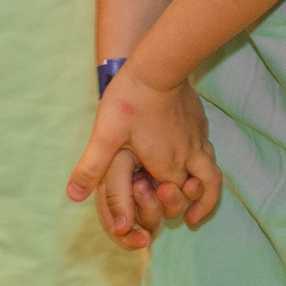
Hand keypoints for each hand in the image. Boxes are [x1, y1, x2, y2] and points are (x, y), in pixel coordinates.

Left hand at [66, 64, 222, 231]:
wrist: (161, 64)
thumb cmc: (131, 99)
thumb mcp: (106, 135)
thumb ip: (91, 167)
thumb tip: (73, 195)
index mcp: (168, 163)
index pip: (180, 197)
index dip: (177, 209)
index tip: (182, 222)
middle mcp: (189, 153)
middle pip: (208, 186)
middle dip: (205, 205)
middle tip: (194, 218)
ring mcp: (198, 135)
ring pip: (212, 167)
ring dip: (207, 185)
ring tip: (198, 191)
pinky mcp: (200, 119)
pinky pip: (207, 147)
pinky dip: (203, 160)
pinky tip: (190, 154)